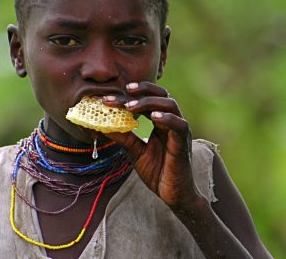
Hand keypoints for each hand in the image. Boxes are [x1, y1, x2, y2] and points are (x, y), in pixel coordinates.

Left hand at [102, 82, 199, 208]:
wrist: (173, 195)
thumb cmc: (157, 172)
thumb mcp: (135, 151)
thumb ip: (122, 137)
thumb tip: (101, 126)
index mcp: (160, 123)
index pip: (146, 101)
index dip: (129, 96)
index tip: (108, 97)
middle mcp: (171, 122)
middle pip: (160, 95)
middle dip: (142, 90)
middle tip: (123, 91)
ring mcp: (179, 131)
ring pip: (170, 104)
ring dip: (149, 102)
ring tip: (130, 106)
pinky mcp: (184, 143)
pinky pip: (179, 125)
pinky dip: (167, 118)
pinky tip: (153, 117)